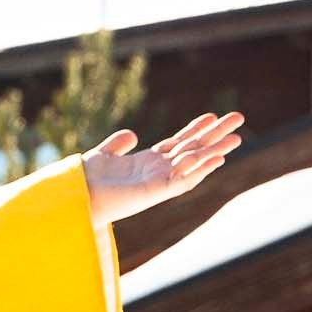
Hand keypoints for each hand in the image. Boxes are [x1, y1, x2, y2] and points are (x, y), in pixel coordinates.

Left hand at [82, 114, 243, 232]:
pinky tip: (217, 157)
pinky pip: (183, 181)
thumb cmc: (84, 181)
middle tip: (239, 118)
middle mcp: (156, 172)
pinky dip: (200, 169)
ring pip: (194, 163)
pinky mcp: (154, 192)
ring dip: (216, 150)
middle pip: (192, 149)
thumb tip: (133, 135)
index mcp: (146, 162)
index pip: (178, 142)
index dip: (195, 128)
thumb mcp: (103, 155)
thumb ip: (118, 144)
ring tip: (237, 137)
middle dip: (215, 134)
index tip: (212, 115)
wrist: (73, 197)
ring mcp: (158, 182)